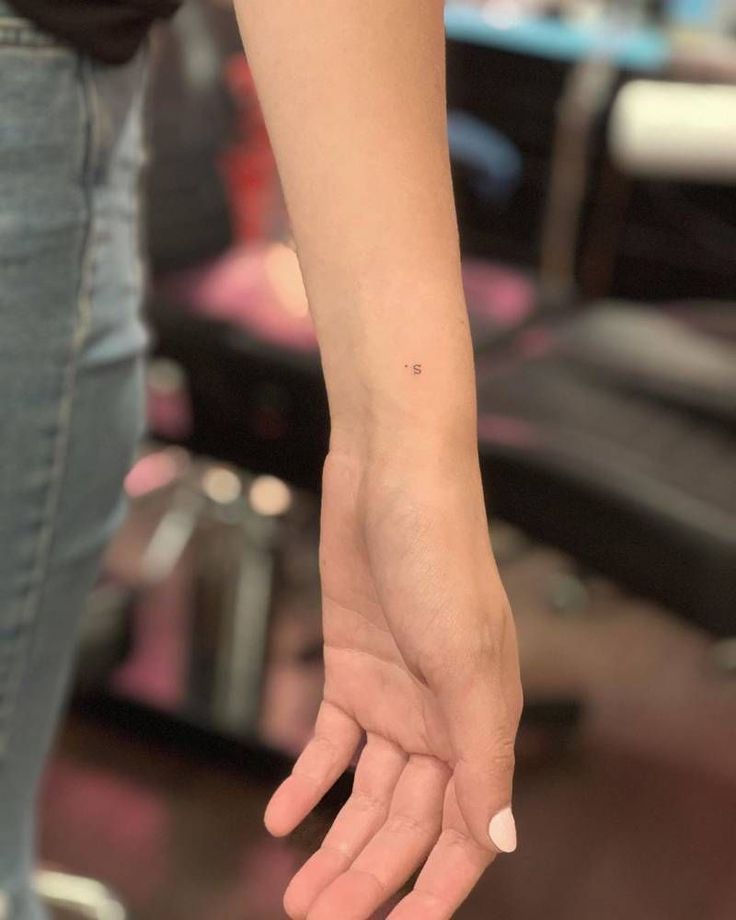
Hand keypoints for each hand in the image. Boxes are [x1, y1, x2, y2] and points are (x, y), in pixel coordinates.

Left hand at [265, 447, 522, 918]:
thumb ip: (484, 753)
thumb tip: (504, 841)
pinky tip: (280, 816)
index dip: (434, 887)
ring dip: (333, 842)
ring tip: (296, 893)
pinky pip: (329, 742)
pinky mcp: (351, 668)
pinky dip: (306, 781)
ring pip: (365, 793)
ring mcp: (393, 694)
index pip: (464, 829)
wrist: (390, 476)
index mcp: (480, 719)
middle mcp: (439, 715)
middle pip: (404, 820)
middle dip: (367, 876)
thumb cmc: (439, 554)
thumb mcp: (467, 658)